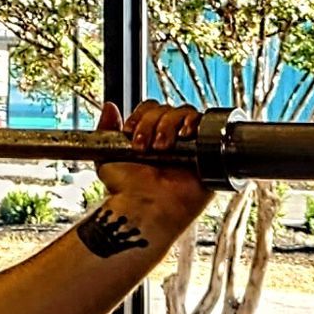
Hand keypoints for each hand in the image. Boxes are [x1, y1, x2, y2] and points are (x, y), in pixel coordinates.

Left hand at [95, 100, 214, 234]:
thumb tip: (109, 106)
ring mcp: (190, 146)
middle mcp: (172, 141)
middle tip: (145, 146)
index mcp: (150, 138)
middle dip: (153, 122)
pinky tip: (185, 135)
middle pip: (168, 109)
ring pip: (186, 113)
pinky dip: (194, 123)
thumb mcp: (107, 157)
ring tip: (162, 147)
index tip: (130, 132)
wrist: (144, 207)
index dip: (142, 115)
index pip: (152, 109)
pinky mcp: (207, 154)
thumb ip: (106, 130)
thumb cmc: (126, 191)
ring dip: (169, 124)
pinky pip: (206, 127)